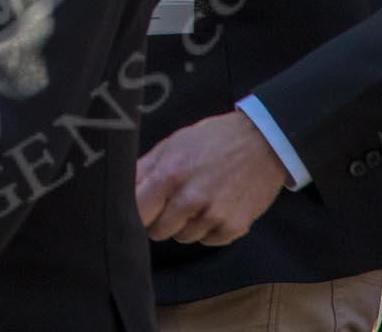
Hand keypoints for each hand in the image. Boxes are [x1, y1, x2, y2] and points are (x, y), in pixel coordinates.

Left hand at [136, 110, 288, 244]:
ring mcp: (214, 214)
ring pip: (183, 238)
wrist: (262, 142)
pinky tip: (215, 208)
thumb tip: (119, 187)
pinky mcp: (235, 226)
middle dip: (160, 220)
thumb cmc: (212, 140)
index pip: (137, 213)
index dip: (136, 213)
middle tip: (172, 202)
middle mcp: (191, 197)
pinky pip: (209, 242)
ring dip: (186, 225)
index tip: (141, 209)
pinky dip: (209, 230)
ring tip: (198, 200)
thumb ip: (144, 168)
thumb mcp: (173, 144)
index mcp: (170, 174)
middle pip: (158, 231)